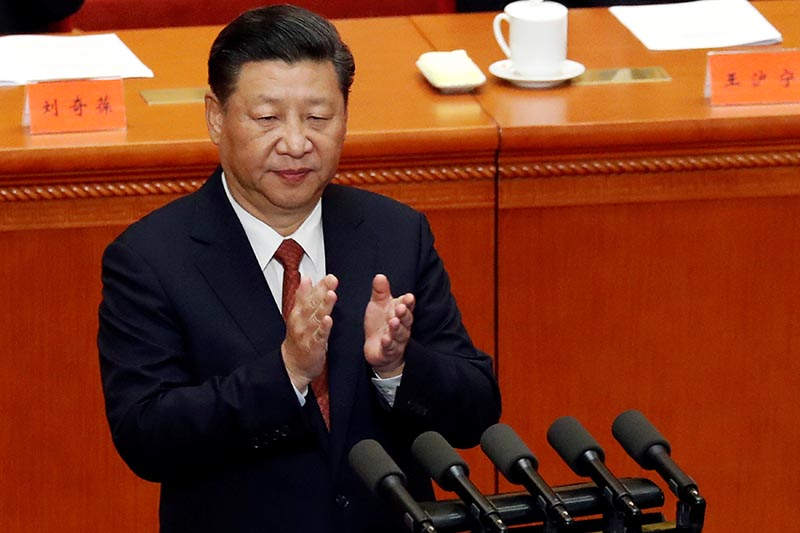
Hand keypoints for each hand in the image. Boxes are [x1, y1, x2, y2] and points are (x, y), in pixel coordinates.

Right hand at [281, 274, 337, 389]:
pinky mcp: (313, 347)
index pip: (308, 295)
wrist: (292, 365)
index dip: (318, 285)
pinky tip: (328, 320)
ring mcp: (306, 334)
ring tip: (331, 295)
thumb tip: (306, 278)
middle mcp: (301, 322)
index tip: (327, 276)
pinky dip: (323, 328)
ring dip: (323, 305)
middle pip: (312, 303)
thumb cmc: (298, 338)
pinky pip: (318, 336)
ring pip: (315, 317)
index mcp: (298, 313)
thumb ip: (304, 296)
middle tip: (331, 280)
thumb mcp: (299, 315)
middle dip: (322, 291)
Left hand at [363, 274, 414, 376]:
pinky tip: (385, 339)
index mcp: (400, 313)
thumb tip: (379, 276)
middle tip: (401, 308)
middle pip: (406, 320)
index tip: (408, 297)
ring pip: (399, 334)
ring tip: (393, 322)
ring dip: (396, 328)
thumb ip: (380, 292)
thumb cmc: (381, 323)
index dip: (408, 302)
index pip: (407, 306)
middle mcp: (402, 326)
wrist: (377, 349)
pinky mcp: (388, 351)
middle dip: (404, 314)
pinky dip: (388, 344)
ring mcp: (396, 340)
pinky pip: (390, 348)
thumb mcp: (378, 305)